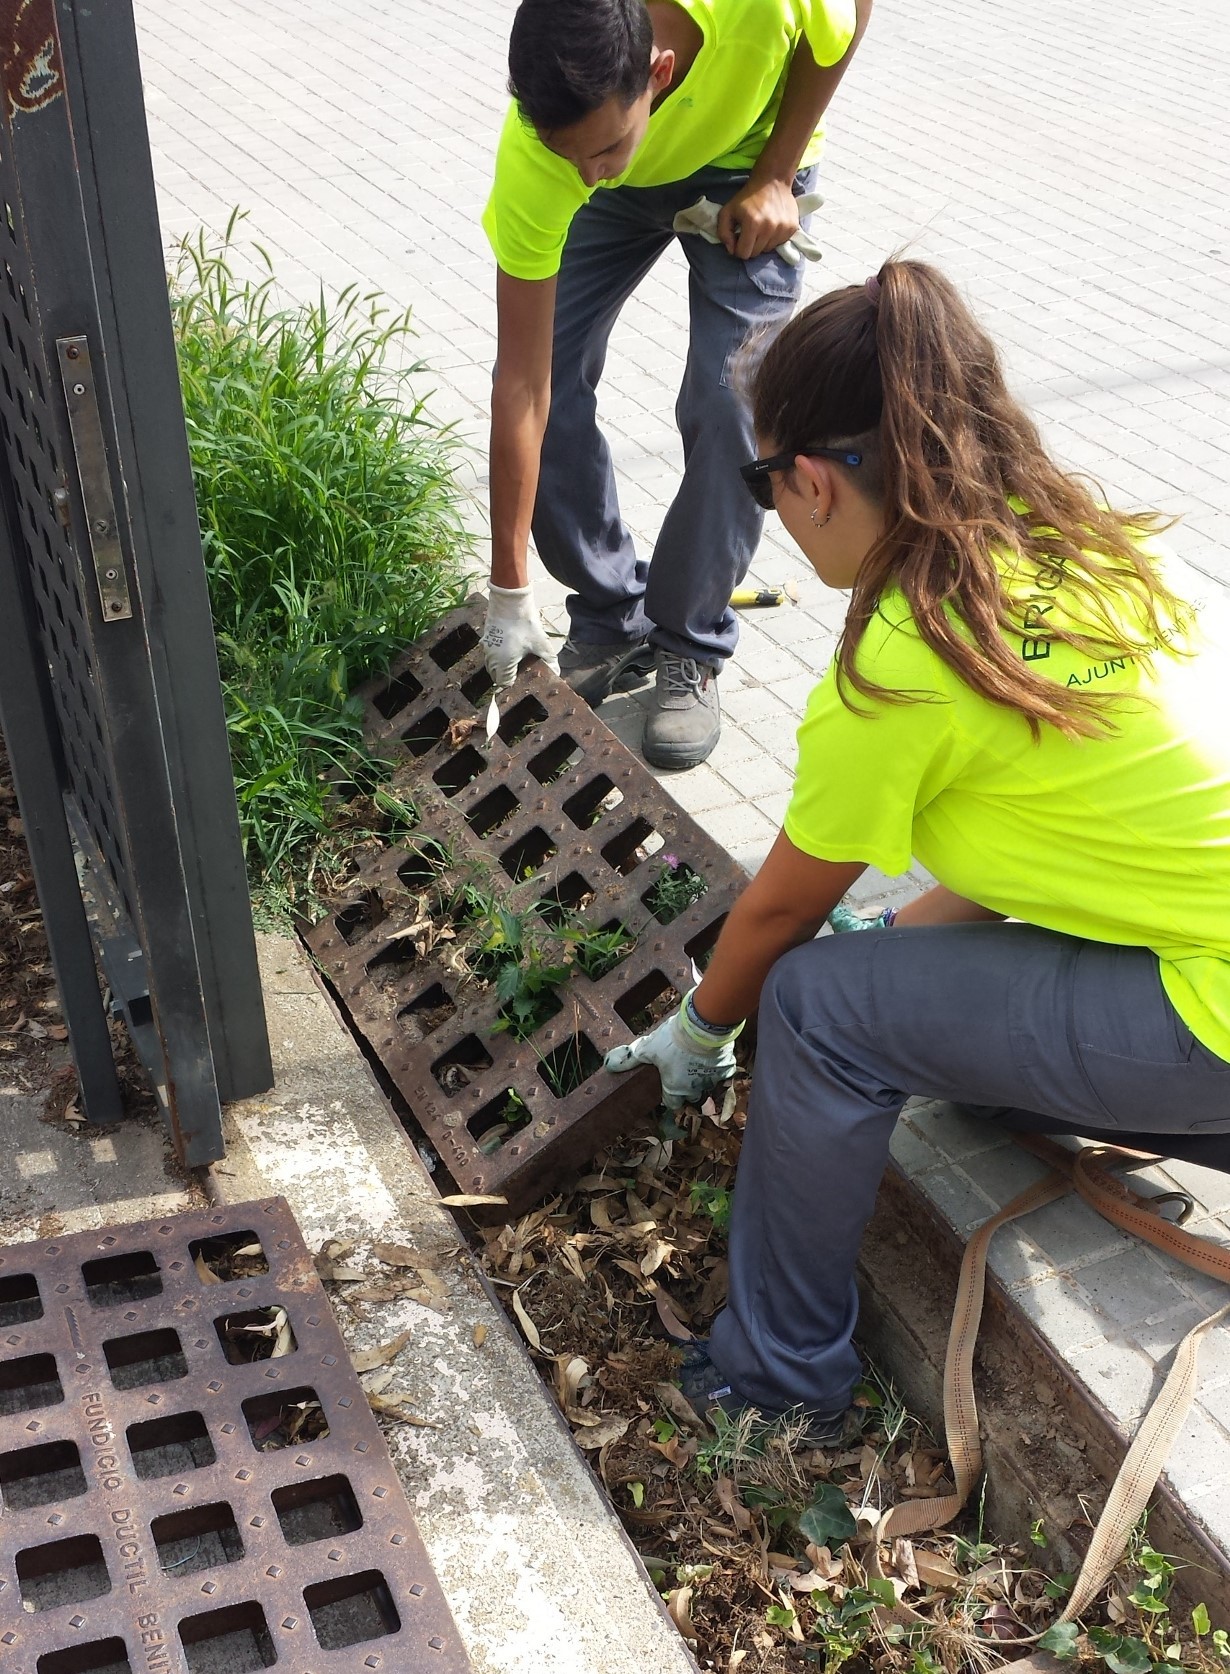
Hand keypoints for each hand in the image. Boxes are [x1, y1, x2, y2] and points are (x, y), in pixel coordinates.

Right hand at [483, 583, 557, 688]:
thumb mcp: (541, 644)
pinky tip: (510, 649)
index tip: (523, 677)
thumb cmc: (524, 623)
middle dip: (507, 676)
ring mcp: (486, 648)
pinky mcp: (485, 638)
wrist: (510, 601)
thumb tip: (556, 671)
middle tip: (521, 670)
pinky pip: (490, 654)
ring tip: (516, 660)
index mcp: (503, 663)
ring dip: (501, 666)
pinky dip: (497, 656)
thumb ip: (549, 660)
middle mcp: (491, 658)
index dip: (514, 682)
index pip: (504, 683)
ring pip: (491, 665)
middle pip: (496, 676)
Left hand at [604, 993, 739, 1109]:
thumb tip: (609, 1065)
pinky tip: (712, 1055)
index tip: (667, 1084)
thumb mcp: (646, 1048)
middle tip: (681, 1068)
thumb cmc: (672, 1040)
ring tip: (696, 1059)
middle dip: (686, 1085)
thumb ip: (629, 1059)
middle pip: (690, 1095)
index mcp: (675, 1089)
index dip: (668, 1095)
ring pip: (706, 1083)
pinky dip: (719, 1066)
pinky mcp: (726, 1068)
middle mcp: (694, 1089)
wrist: (702, 1025)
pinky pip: (724, 1072)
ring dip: (701, 1075)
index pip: (672, 1104)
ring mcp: (711, 1080)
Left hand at [717, 177, 800, 260]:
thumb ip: (723, 232)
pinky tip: (771, 225)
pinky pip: (779, 243)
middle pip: (756, 253)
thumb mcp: (727, 211)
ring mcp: (782, 229)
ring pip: (768, 249)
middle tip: (750, 232)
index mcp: (752, 224)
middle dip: (750, 245)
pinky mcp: (792, 228)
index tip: (739, 239)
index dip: (738, 248)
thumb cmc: (748, 197)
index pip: (744, 253)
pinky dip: (773, 238)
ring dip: (762, 242)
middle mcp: (769, 228)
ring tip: (761, 226)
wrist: (773, 181)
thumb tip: (731, 250)